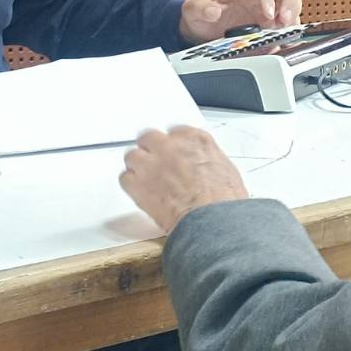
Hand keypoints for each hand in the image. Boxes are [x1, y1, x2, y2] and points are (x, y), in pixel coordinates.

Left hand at [120, 126, 247, 231]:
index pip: (173, 131)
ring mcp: (151, 164)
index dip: (171, 145)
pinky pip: (125, 178)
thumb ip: (206, 160)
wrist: (213, 219)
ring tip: (146, 180)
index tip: (172, 153)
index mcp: (193, 139)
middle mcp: (169, 146)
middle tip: (155, 163)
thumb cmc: (222, 200)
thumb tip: (203, 167)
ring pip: (132, 156)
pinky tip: (140, 193)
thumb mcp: (225, 169)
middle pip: (148, 137)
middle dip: (150, 149)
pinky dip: (131, 186)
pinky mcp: (138, 184)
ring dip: (138, 167)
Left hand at [180, 0, 302, 42]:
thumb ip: (199, 7)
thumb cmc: (201, 15)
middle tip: (285, 21)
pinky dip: (290, 37)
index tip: (267, 13)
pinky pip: (288, 29)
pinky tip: (285, 46)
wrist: (202, 31)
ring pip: (292, 8)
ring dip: (293, 21)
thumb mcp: (192, 10)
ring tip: (287, 36)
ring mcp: (268, 12)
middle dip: (290, 4)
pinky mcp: (271, 29)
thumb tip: (213, 11)